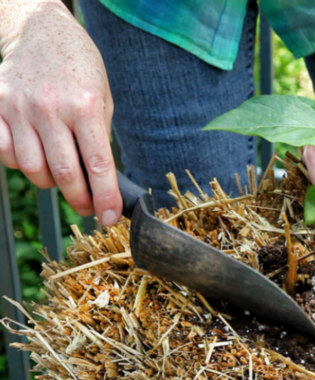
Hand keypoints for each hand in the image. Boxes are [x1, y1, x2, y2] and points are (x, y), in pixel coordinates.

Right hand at [0, 2, 120, 225]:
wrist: (41, 31)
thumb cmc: (80, 67)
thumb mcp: (103, 97)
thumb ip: (99, 136)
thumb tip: (101, 179)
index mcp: (85, 106)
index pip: (97, 165)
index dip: (104, 197)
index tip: (108, 217)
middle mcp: (51, 108)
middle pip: (64, 174)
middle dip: (80, 199)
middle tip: (88, 207)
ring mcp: (20, 108)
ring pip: (33, 169)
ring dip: (52, 184)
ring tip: (64, 178)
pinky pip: (7, 153)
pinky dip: (22, 165)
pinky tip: (37, 157)